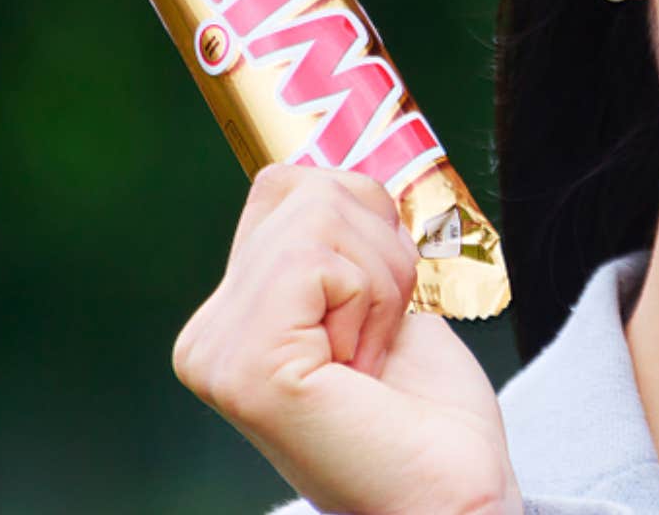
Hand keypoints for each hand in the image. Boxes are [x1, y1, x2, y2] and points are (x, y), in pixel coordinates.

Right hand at [174, 164, 522, 514]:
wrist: (451, 496)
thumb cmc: (430, 417)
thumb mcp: (384, 302)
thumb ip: (345, 246)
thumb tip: (342, 175)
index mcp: (235, 318)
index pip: (287, 187)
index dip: (365, 226)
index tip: (382, 307)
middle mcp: (207, 335)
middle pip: (304, 188)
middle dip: (379, 251)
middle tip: (381, 338)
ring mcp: (216, 352)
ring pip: (318, 212)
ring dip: (381, 280)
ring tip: (372, 358)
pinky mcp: (244, 365)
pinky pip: (319, 258)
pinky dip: (371, 302)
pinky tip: (363, 368)